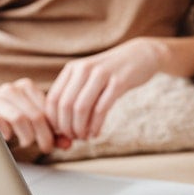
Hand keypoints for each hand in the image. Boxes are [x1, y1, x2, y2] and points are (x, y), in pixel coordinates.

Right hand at [0, 78, 70, 153]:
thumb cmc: (11, 121)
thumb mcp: (34, 123)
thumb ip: (53, 132)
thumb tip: (68, 144)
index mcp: (27, 86)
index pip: (49, 108)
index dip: (55, 127)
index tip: (57, 140)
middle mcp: (12, 88)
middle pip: (37, 115)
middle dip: (45, 136)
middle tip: (46, 148)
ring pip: (21, 119)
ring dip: (28, 137)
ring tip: (26, 142)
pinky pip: (2, 125)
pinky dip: (9, 135)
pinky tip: (8, 136)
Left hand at [46, 37, 161, 141]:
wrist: (141, 55)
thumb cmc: (112, 73)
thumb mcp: (89, 77)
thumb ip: (74, 94)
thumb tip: (60, 125)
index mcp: (72, 68)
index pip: (52, 98)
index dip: (53, 120)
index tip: (60, 133)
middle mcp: (84, 69)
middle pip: (65, 105)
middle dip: (66, 127)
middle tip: (73, 138)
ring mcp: (101, 74)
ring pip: (81, 108)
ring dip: (80, 128)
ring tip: (84, 138)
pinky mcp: (119, 82)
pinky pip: (101, 108)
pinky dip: (96, 125)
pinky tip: (96, 133)